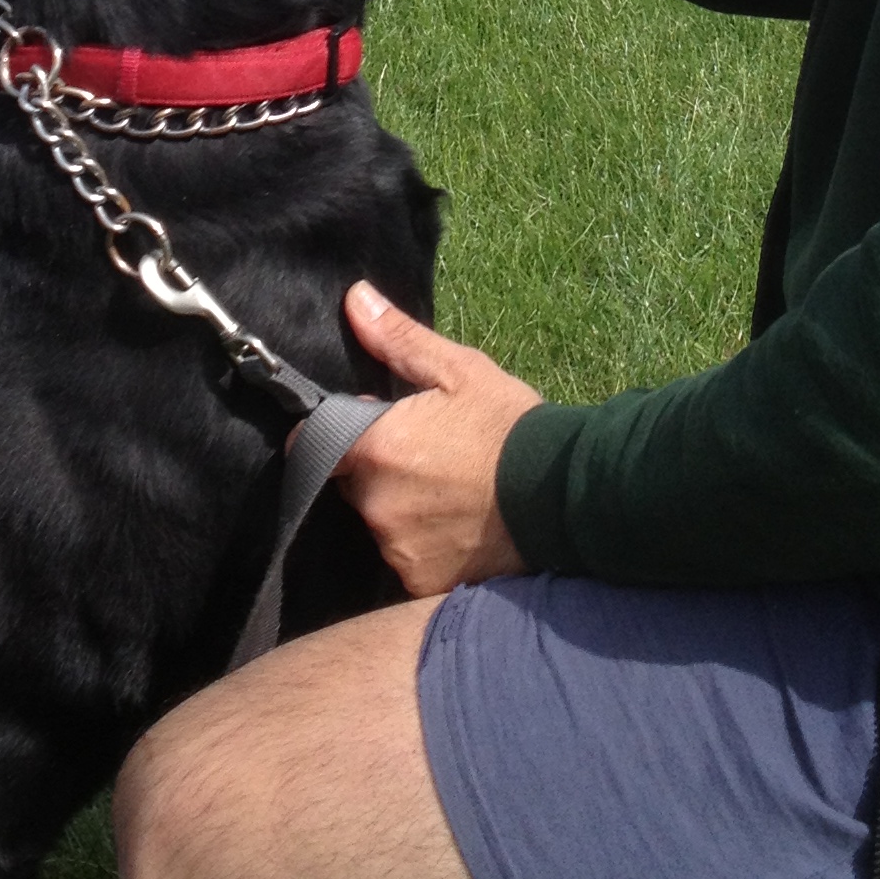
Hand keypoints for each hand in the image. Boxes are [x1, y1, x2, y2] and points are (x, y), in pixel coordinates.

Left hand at [327, 282, 540, 593]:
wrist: (563, 495)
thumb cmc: (509, 426)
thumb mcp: (460, 372)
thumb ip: (399, 340)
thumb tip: (355, 300)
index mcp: (375, 447)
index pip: (316, 441)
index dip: (336, 431)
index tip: (368, 426)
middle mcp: (375, 503)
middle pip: (352, 482)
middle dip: (376, 467)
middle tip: (427, 454)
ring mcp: (396, 546)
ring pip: (380, 520)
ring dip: (400, 506)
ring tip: (450, 490)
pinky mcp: (420, 578)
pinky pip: (406, 557)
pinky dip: (424, 543)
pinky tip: (459, 525)